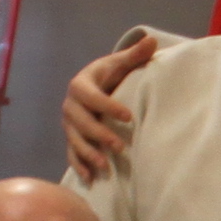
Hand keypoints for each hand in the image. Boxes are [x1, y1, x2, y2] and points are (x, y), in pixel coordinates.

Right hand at [58, 29, 157, 176]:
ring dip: (88, 154)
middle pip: (80, 122)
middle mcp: (70, 105)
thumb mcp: (120, 64)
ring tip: (106, 166)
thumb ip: (134, 55)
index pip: (91, 96)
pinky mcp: (71, 138)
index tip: (129, 116)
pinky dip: (79, 166)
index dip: (108, 106)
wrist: (93, 86)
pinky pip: (71, 154)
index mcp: (81, 85)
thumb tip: (152, 41)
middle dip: (99, 135)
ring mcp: (69, 124)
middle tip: (120, 147)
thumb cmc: (110, 75)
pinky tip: (91, 179)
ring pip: (74, 141)